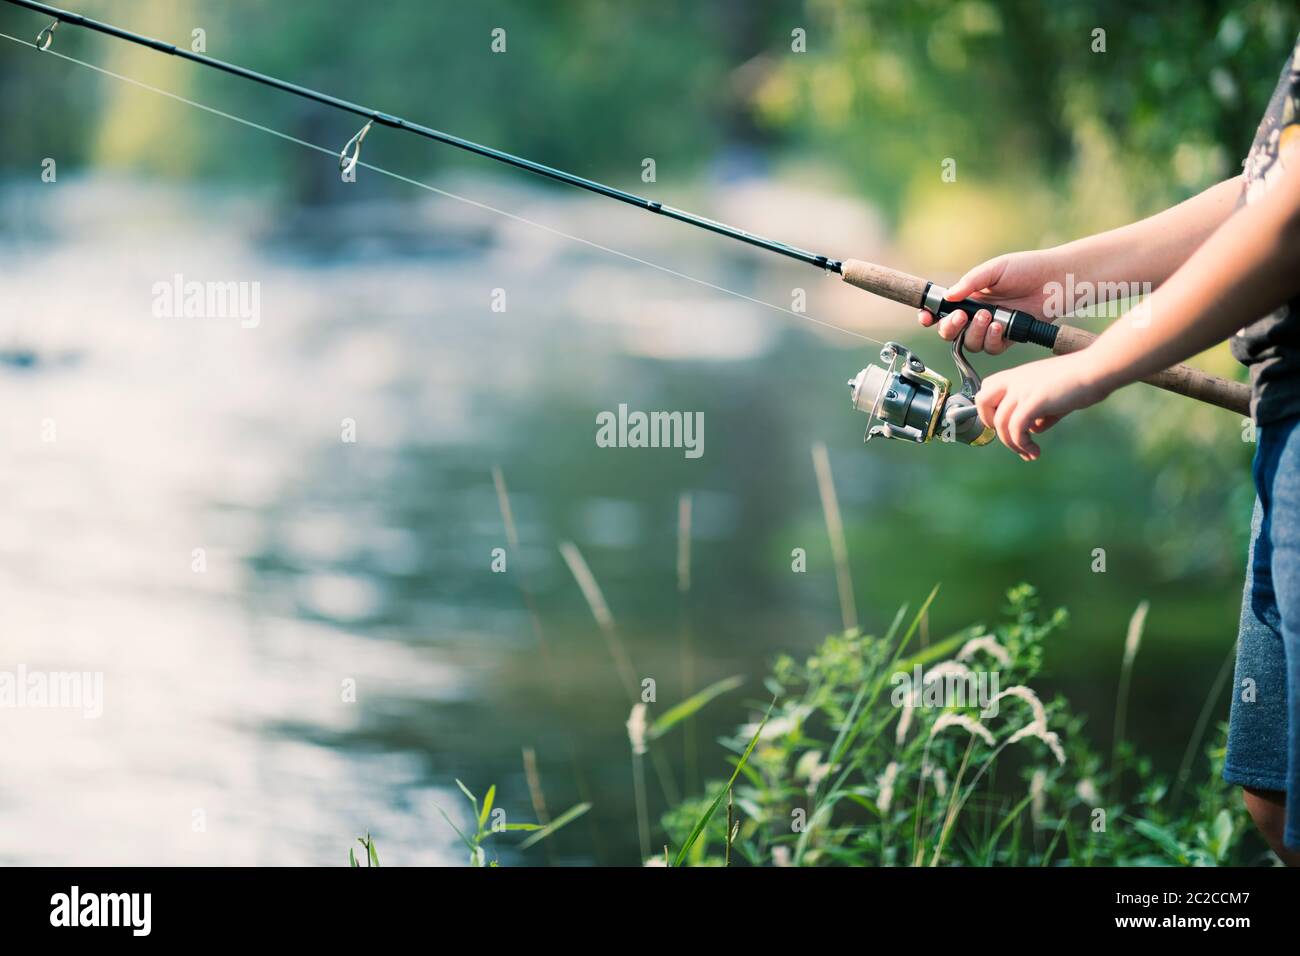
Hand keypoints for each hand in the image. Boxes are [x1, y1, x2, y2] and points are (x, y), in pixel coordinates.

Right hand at [917, 250, 1059, 353]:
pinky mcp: (1007, 338)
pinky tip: (1001, 325)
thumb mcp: (993, 270)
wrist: (1055, 279)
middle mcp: (976, 315)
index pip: (941, 311)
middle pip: (950, 333)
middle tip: (960, 317)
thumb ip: (969, 283)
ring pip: (969, 343)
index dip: (930, 317)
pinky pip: (991, 348)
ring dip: (974, 332)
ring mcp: (990, 328)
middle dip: (949, 328)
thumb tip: (948, 296)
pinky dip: (992, 338)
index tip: (926, 317)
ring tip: (988, 315)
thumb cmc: (1025, 269)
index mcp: (968, 297)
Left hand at [975, 353, 1111, 459]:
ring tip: (1029, 453)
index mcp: (1018, 375)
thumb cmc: (1081, 380)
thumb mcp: (1054, 396)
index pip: (987, 389)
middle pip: (982, 402)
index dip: (989, 409)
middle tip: (1010, 437)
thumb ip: (1041, 412)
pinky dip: (1022, 444)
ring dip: (1013, 444)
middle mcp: (1015, 380)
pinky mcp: (1034, 401)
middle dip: (991, 424)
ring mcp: (1022, 389)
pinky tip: (1035, 451)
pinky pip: (1016, 428)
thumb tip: (1035, 429)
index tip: (1005, 426)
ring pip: (1000, 423)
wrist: (1098, 369)